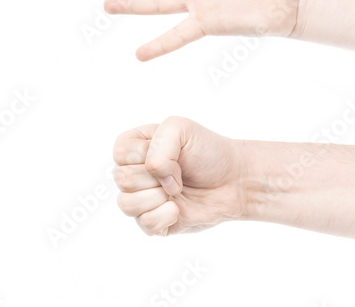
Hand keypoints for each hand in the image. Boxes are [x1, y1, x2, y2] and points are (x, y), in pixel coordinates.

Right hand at [113, 117, 244, 235]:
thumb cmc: (207, 151)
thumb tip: (158, 179)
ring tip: (176, 192)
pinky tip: (178, 209)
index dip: (146, 155)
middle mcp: (134, 173)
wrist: (234, 180)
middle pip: (122, 179)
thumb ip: (160, 145)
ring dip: (157, 198)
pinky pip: (144, 224)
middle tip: (177, 174)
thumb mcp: (181, 129)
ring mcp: (142, 199)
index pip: (120, 153)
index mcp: (134, 147)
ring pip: (126, 204)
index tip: (172, 153)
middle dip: (155, 177)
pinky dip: (165, 216)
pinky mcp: (154, 222)